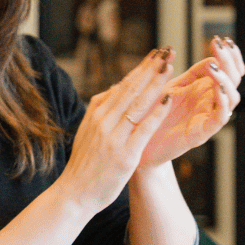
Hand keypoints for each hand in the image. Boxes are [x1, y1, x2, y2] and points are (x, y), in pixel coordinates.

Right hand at [57, 47, 175, 214]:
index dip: (140, 68)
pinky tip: (169, 98)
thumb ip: (101, 111)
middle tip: (166, 50)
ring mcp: (113, 137)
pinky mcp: (124, 153)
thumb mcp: (88, 132)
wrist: (74, 194)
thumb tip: (116, 89)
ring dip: (155, 82)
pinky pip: (144, 128)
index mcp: (95, 115)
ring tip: (169, 65)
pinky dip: (156, 112)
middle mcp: (103, 122)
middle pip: (131, 89)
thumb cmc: (84, 166)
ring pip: (137, 103)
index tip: (154, 54)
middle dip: (150, 68)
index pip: (122, 86)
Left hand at [137, 37, 244, 169]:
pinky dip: (223, 102)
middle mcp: (209, 101)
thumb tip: (171, 50)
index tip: (220, 39)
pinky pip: (221, 117)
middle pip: (233, 78)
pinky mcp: (202, 132)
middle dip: (230, 60)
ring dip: (226, 79)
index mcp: (201, 88)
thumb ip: (170, 73)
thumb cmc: (148, 116)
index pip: (226, 68)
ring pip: (232, 96)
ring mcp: (207, 116)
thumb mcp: (161, 89)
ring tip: (215, 67)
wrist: (137, 144)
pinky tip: (216, 88)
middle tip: (220, 45)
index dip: (228, 54)